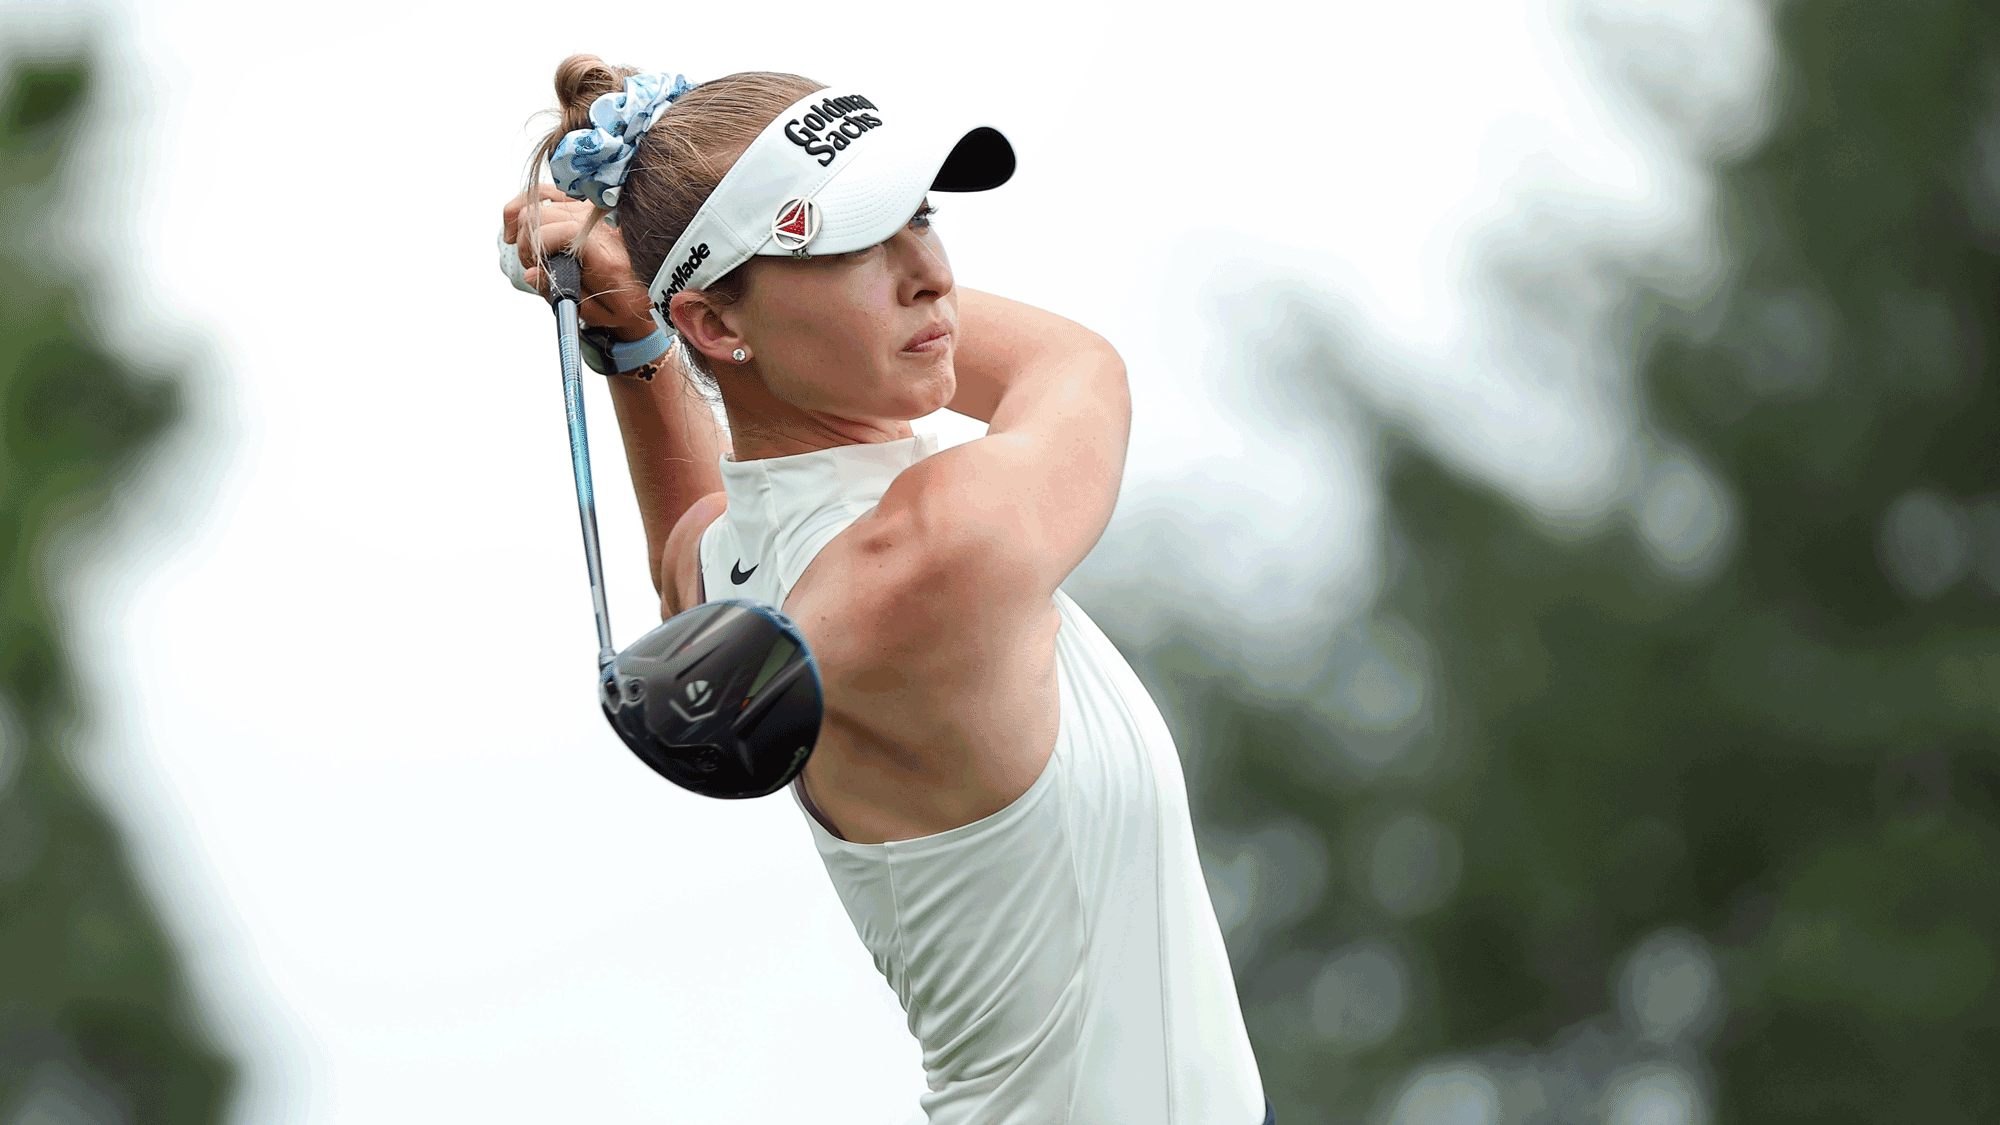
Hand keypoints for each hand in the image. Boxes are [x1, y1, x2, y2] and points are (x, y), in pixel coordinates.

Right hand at [502, 185, 655, 339]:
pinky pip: (546, 191)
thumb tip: (532, 275)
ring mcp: (592, 210)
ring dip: (525, 230)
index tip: (535, 269)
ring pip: (538, 203)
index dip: (536, 249)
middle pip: (541, 216)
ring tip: (531, 253)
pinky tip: (518, 225)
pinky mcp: (585, 202)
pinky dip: (524, 205)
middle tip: (535, 267)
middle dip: (527, 244)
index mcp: (606, 255)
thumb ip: (563, 293)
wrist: (652, 282)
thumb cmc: (627, 299)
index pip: (560, 232)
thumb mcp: (598, 311)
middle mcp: (599, 225)